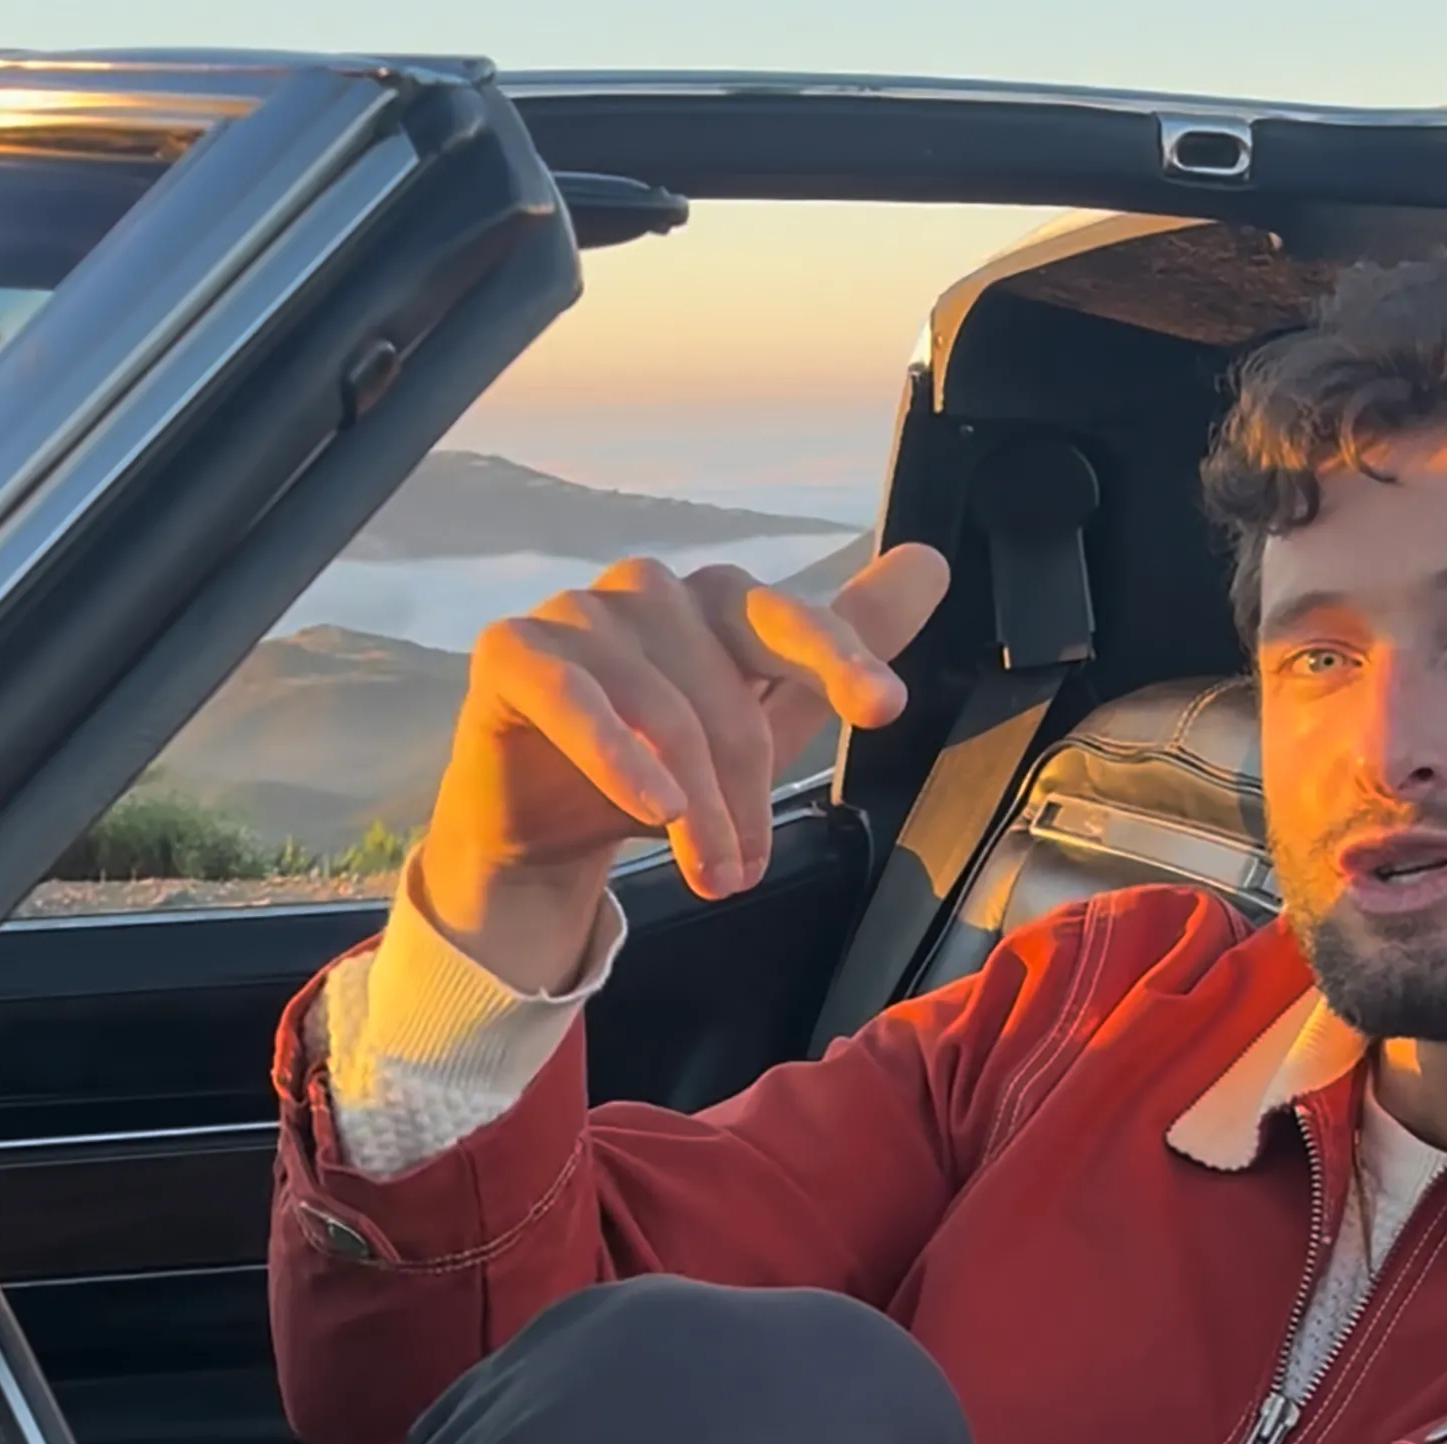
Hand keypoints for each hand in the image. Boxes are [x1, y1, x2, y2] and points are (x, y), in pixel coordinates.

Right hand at [417, 542, 950, 993]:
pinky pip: (577, 701)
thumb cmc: (659, 763)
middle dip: (744, 797)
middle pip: (727, 695)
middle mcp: (652, 591)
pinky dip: (618, 758)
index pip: (790, 623)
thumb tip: (931, 564)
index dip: (840, 660)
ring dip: (693, 809)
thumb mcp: (765, 718)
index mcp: (717, 603)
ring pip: (663, 712)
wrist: (542, 820)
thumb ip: (840, 649)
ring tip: (708, 876)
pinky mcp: (514, 650)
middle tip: (742, 875)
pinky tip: (651, 810)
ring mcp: (580, 613)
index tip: (884, 708)